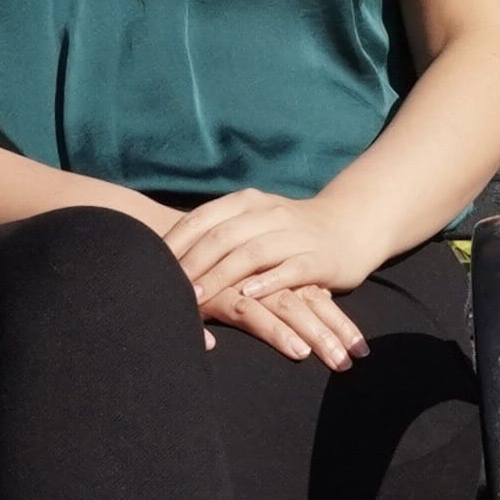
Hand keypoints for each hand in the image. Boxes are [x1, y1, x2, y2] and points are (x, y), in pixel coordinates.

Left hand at [168, 184, 378, 370]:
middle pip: (222, 237)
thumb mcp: (252, 222)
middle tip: (168, 290)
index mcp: (248, 202)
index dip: (175, 243)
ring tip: (198, 297)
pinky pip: (291, 269)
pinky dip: (268, 281)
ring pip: (252, 253)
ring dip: (221, 276)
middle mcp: (270, 214)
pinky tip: (248, 294)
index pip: (202, 219)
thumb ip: (218, 233)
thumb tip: (166, 256)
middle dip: (192, 264)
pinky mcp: (319, 259)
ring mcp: (295, 235)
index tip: (150, 267)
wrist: (349, 227)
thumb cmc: (288, 231)